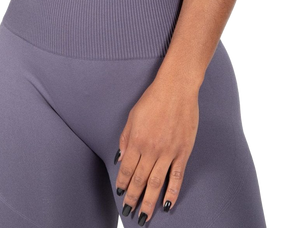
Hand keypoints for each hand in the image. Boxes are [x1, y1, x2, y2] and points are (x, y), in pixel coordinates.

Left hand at [114, 78, 198, 223]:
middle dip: (133, 198)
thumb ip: (126, 139)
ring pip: (156, 183)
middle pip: (140, 180)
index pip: (127, 169)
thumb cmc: (153, 99)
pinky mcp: (183, 152)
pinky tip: (167, 205)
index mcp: (136, 140)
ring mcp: (168, 152)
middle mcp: (151, 149)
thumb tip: (121, 159)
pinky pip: (176, 176)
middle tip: (129, 212)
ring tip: (144, 216)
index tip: (120, 195)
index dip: (122, 184)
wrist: (177, 88)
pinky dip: (172, 192)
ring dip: (149, 201)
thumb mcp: (132, 116)